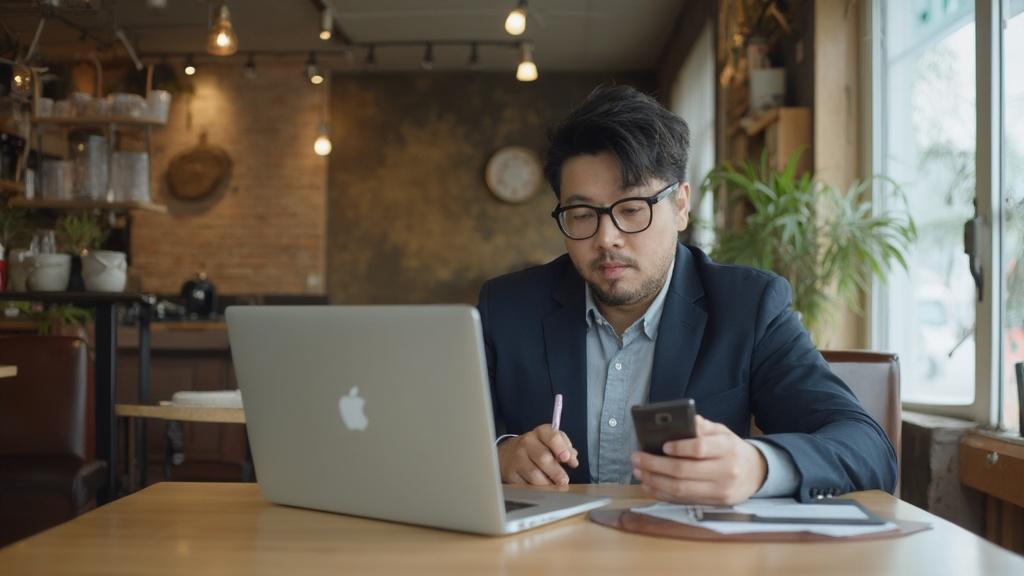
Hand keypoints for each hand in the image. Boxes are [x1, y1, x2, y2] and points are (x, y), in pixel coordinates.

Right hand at [497, 424, 578, 485]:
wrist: (507, 453)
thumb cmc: (535, 448)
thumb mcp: (549, 441)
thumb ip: (564, 447)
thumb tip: (573, 459)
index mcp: (540, 433)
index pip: (553, 437)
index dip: (562, 449)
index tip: (567, 459)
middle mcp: (527, 443)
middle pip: (544, 458)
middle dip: (557, 472)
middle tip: (564, 481)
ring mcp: (517, 458)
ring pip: (535, 474)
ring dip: (548, 484)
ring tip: (554, 487)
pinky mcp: (510, 473)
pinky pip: (525, 484)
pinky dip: (535, 489)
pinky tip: (541, 489)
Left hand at [631, 415, 766, 505]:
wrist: (756, 473)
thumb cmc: (732, 449)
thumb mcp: (722, 432)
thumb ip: (702, 427)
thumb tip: (684, 421)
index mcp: (727, 448)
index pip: (699, 449)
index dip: (678, 448)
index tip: (662, 445)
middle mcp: (725, 471)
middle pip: (683, 471)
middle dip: (655, 465)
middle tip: (637, 458)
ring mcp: (720, 491)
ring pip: (680, 489)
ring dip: (654, 480)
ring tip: (638, 471)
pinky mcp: (714, 504)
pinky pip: (683, 500)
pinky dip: (662, 493)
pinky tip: (649, 484)